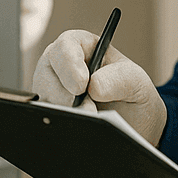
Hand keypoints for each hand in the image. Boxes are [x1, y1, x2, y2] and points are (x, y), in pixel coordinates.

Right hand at [32, 29, 167, 144]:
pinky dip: (60, 126)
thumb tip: (93, 87)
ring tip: (88, 123)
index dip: (70, 65)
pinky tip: (78, 131)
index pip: (65, 47)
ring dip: (63, 114)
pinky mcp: (49, 115)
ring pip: (43, 101)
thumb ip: (118, 79)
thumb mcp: (134, 80)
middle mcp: (59, 67)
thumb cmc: (131, 92)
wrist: (132, 123)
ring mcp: (50, 92)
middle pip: (46, 76)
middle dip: (64, 97)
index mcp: (80, 47)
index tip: (82, 85)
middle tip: (87, 112)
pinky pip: (46, 120)